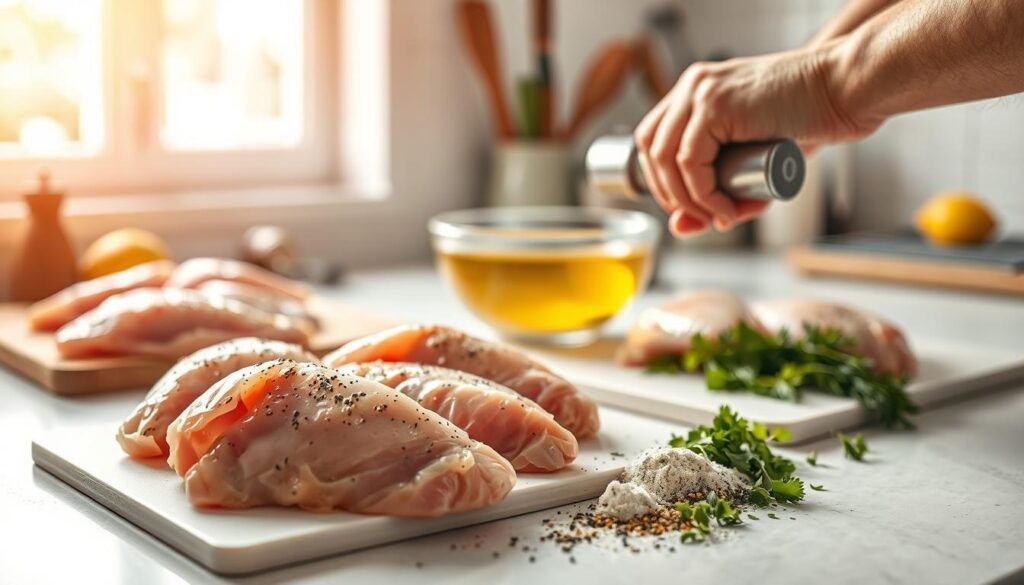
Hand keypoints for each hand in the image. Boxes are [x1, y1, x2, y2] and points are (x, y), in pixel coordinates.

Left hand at [634, 46, 877, 235]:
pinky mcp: (714, 104)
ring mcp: (700, 91)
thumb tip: (679, 228)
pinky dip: (703, 195)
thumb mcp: (753, 161)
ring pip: (666, 159)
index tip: (691, 209)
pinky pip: (690, 163)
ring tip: (723, 219)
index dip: (664, 182)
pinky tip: (727, 211)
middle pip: (651, 151)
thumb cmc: (810, 120)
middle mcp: (691, 85)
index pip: (654, 142)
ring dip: (688, 201)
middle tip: (706, 219)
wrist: (847, 88)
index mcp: (696, 90)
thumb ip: (718, 188)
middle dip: (671, 195)